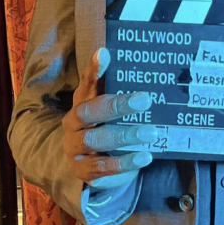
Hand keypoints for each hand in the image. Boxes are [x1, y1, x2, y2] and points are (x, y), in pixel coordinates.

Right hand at [62, 48, 156, 184]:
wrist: (88, 165)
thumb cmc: (104, 128)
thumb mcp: (108, 109)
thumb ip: (115, 88)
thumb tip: (127, 59)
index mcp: (80, 104)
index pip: (86, 84)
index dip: (94, 70)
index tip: (104, 53)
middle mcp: (72, 125)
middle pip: (89, 112)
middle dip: (117, 106)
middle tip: (145, 100)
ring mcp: (75, 149)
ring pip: (95, 140)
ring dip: (125, 136)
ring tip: (151, 132)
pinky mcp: (83, 171)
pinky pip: (102, 167)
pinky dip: (124, 162)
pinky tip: (145, 156)